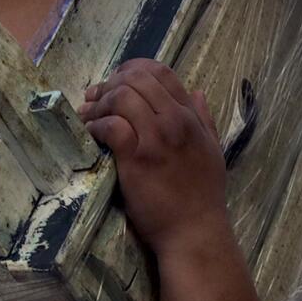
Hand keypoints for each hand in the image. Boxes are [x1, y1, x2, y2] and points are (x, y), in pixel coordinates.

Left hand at [80, 59, 228, 258]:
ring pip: (121, 97)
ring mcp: (155, 138)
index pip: (161, 73)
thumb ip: (204, 119)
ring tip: (88, 115)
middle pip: (136, 80)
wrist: (194, 231)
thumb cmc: (203, 196)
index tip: (116, 80)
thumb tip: (197, 91)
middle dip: (110, 83)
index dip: (133, 69)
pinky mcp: (136, 158)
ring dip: (99, 103)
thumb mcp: (213, 150)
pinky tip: (90, 133)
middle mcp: (174, 120)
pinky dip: (96, 124)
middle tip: (95, 97)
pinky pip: (111, 125)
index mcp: (190, 116)